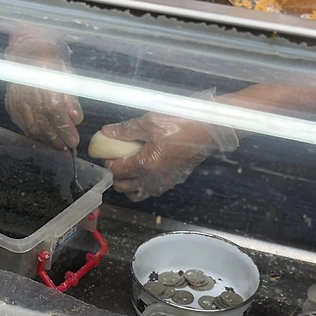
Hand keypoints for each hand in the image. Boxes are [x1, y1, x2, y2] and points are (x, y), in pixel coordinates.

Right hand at [4, 33, 83, 149]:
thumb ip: (71, 98)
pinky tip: (43, 137)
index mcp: (44, 78)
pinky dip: (33, 133)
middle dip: (56, 138)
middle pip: (42, 122)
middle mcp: (27, 89)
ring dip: (45, 139)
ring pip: (30, 126)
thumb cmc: (51, 61)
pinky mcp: (10, 103)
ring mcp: (16, 97)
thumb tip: (76, 120)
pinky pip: (21, 123)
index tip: (74, 140)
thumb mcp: (67, 75)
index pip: (54, 110)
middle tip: (68, 147)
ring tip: (57, 145)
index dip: (64, 128)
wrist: (27, 49)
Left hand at [99, 112, 237, 201]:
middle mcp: (153, 179)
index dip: (107, 162)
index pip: (116, 171)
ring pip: (138, 193)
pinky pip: (153, 190)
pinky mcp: (174, 180)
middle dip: (115, 175)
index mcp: (145, 165)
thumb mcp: (150, 122)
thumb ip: (126, 130)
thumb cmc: (181, 123)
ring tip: (128, 167)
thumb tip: (106, 132)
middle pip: (124, 186)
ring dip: (128, 184)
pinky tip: (146, 170)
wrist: (210, 128)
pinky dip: (144, 185)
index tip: (105, 153)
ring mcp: (164, 182)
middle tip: (115, 159)